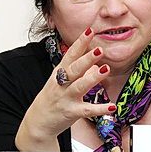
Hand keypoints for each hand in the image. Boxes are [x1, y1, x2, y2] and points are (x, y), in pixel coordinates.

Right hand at [16, 27, 115, 150]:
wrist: (38, 120)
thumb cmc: (52, 98)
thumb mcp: (59, 79)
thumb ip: (74, 67)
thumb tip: (92, 56)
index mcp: (60, 72)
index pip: (70, 54)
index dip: (80, 42)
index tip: (90, 30)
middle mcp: (62, 83)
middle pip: (75, 68)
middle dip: (87, 59)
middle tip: (99, 50)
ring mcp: (66, 97)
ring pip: (80, 86)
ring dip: (93, 78)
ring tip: (106, 70)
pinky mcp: (72, 112)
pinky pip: (87, 110)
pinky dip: (100, 108)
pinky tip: (112, 106)